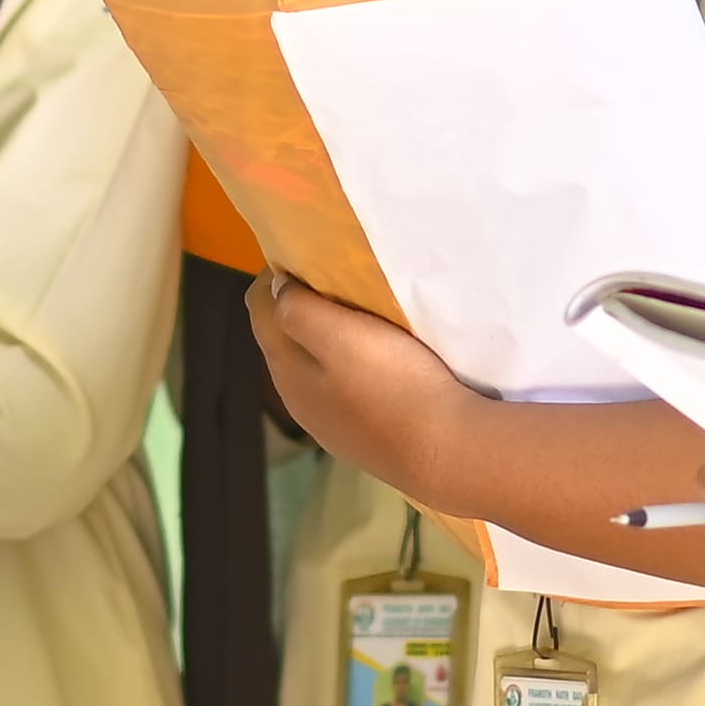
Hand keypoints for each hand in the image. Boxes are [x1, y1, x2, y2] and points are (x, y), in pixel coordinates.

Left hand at [249, 270, 496, 497]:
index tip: (309, 254)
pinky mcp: (358, 437)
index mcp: (285, 370)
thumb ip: (298, 309)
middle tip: (334, 276)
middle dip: (298, 303)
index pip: (258, 308)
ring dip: (322, 335)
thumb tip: (275, 289)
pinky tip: (373, 361)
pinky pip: (338, 388)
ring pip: (310, 365)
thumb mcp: (339, 335)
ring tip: (357, 313)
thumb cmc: (392, 383)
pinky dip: (344, 364)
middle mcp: (296, 399)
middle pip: (282, 337)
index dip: (276, 275)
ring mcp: (327, 423)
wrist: (446, 451)